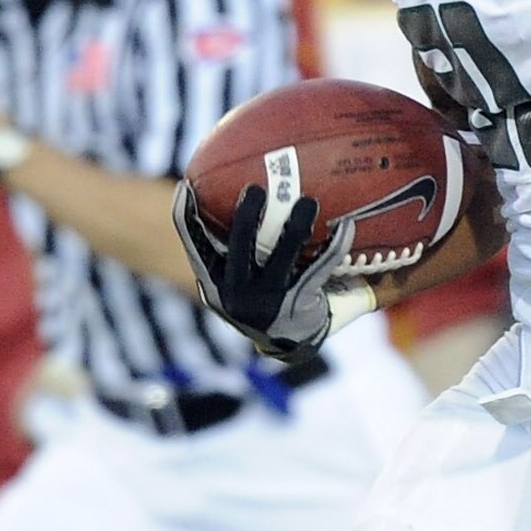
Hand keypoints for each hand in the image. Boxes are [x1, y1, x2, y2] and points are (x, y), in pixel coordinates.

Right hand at [175, 181, 371, 358]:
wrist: (290, 344)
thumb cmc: (264, 297)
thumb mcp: (238, 279)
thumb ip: (231, 245)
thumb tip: (217, 191)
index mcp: (214, 283)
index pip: (194, 245)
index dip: (185, 216)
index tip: (187, 185)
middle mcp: (236, 293)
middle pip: (237, 244)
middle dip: (246, 214)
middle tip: (257, 187)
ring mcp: (267, 301)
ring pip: (281, 254)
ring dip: (295, 226)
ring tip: (308, 201)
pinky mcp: (299, 305)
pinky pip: (318, 269)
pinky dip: (333, 246)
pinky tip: (346, 227)